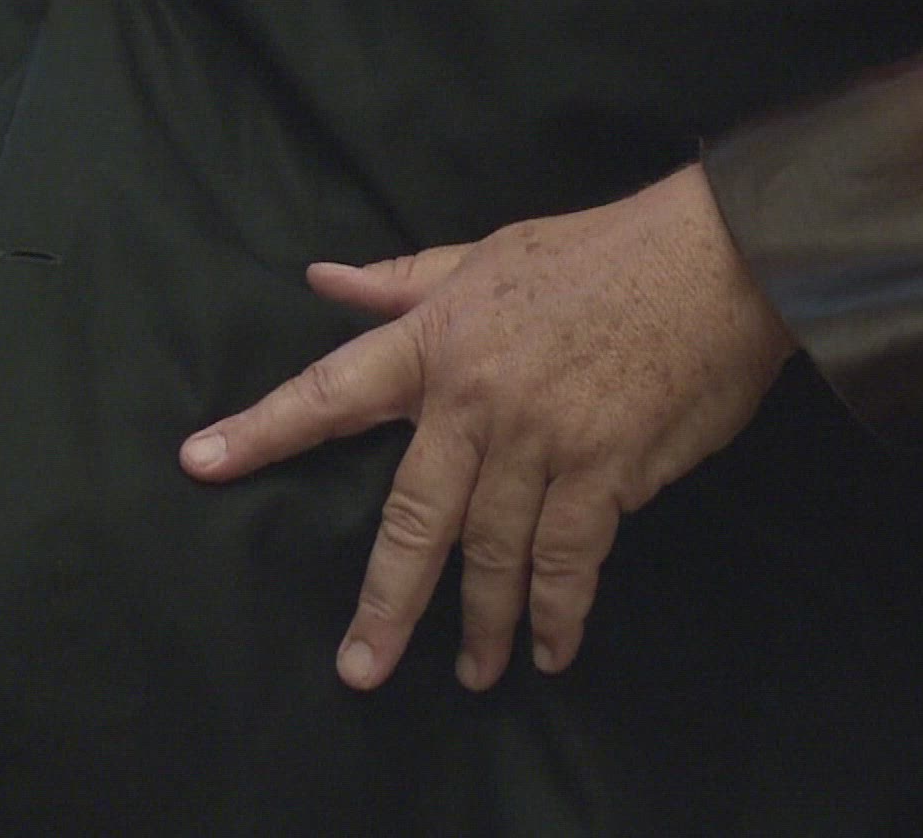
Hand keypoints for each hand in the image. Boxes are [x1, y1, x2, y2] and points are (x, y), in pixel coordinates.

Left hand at [180, 165, 796, 691]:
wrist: (720, 257)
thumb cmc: (608, 251)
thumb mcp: (495, 250)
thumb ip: (407, 278)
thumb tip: (323, 278)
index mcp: (441, 337)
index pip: (335, 389)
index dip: (266, 428)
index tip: (201, 463)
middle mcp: (478, 396)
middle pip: (414, 515)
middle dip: (386, 599)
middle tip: (362, 666)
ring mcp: (543, 438)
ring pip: (493, 550)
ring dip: (483, 621)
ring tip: (473, 671)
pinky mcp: (607, 467)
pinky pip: (569, 557)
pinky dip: (557, 610)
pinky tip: (549, 648)